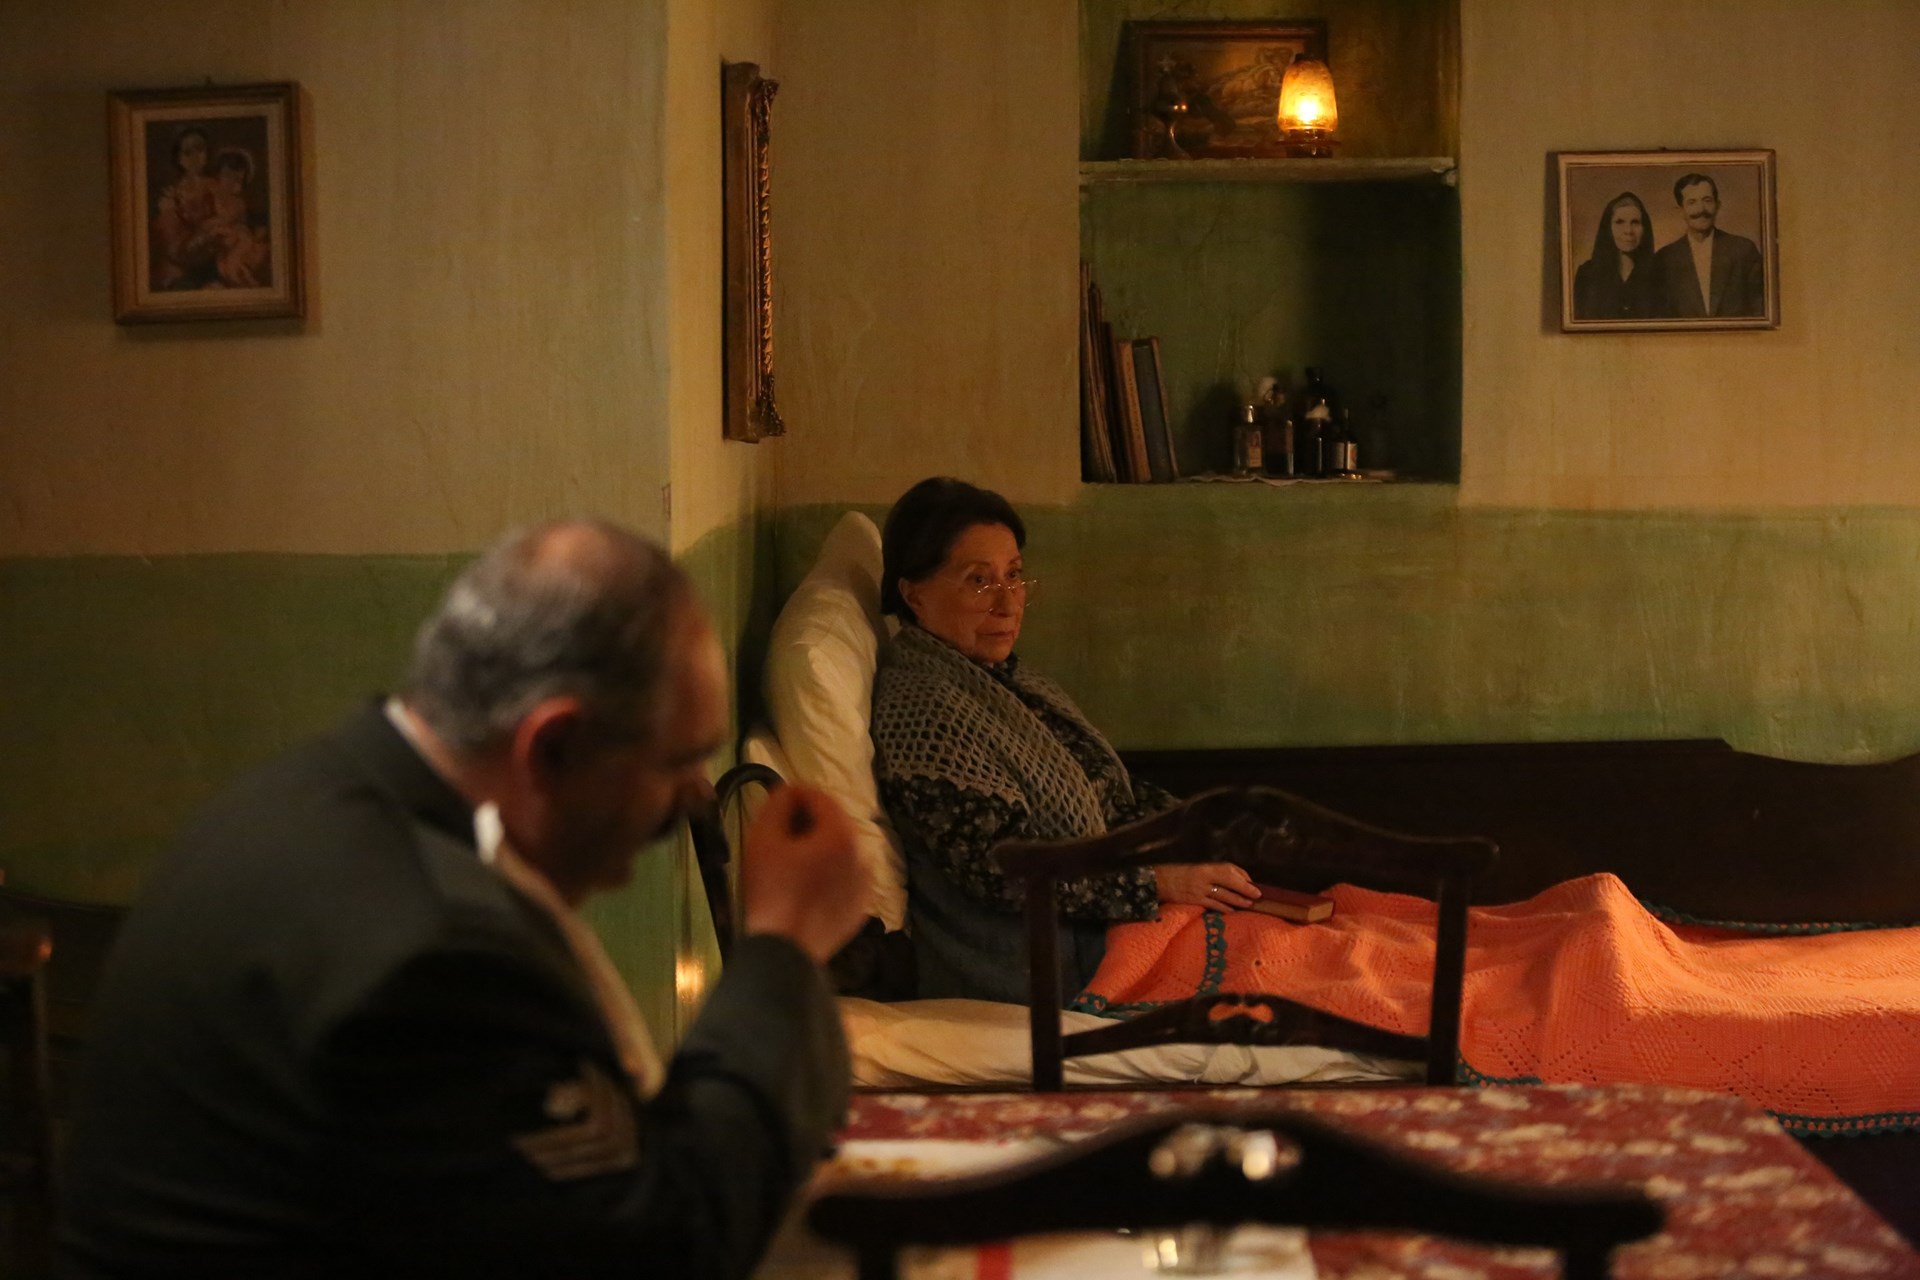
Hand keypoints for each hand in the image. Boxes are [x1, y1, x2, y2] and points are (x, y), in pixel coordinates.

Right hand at [740, 784, 869, 965]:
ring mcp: (865, 883)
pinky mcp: (860, 906)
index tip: (776, 800)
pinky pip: (845, 877)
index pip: (821, 797)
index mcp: (841, 835)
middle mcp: (862, 854)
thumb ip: (777, 805)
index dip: (796, 794)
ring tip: (792, 859)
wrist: (785, 952)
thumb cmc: (770, 892)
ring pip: (842, 851)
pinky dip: (829, 872)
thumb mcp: (762, 841)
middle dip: (810, 820)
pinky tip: (806, 883)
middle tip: (780, 831)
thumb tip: (788, 791)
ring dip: (820, 846)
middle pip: (835, 823)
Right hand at [1154, 862, 1259, 911]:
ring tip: (1248, 904)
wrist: (1158, 881)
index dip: (1242, 876)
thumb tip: (1238, 877)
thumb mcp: (1197, 867)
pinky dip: (1224, 908)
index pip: (1228, 869)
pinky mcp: (1195, 901)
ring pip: (1223, 896)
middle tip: (1257, 895)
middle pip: (1229, 882)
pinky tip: (1232, 910)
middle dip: (1244, 889)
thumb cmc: (1179, 872)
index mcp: (1204, 866)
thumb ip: (1215, 871)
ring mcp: (1199, 891)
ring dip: (1238, 900)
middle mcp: (1203, 877)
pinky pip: (1213, 905)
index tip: (1251, 881)